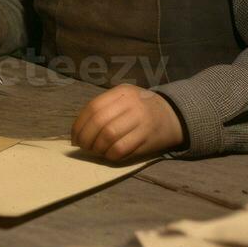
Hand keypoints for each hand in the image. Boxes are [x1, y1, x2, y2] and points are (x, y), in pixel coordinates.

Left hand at [71, 84, 185, 160]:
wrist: (173, 115)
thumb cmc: (140, 107)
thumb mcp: (124, 98)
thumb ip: (104, 108)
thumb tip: (78, 130)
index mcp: (122, 92)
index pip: (93, 107)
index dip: (80, 125)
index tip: (74, 137)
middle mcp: (131, 104)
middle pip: (99, 122)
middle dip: (86, 138)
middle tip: (83, 147)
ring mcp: (141, 120)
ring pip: (109, 136)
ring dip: (97, 147)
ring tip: (95, 151)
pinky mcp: (147, 138)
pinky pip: (121, 149)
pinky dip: (110, 155)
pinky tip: (108, 154)